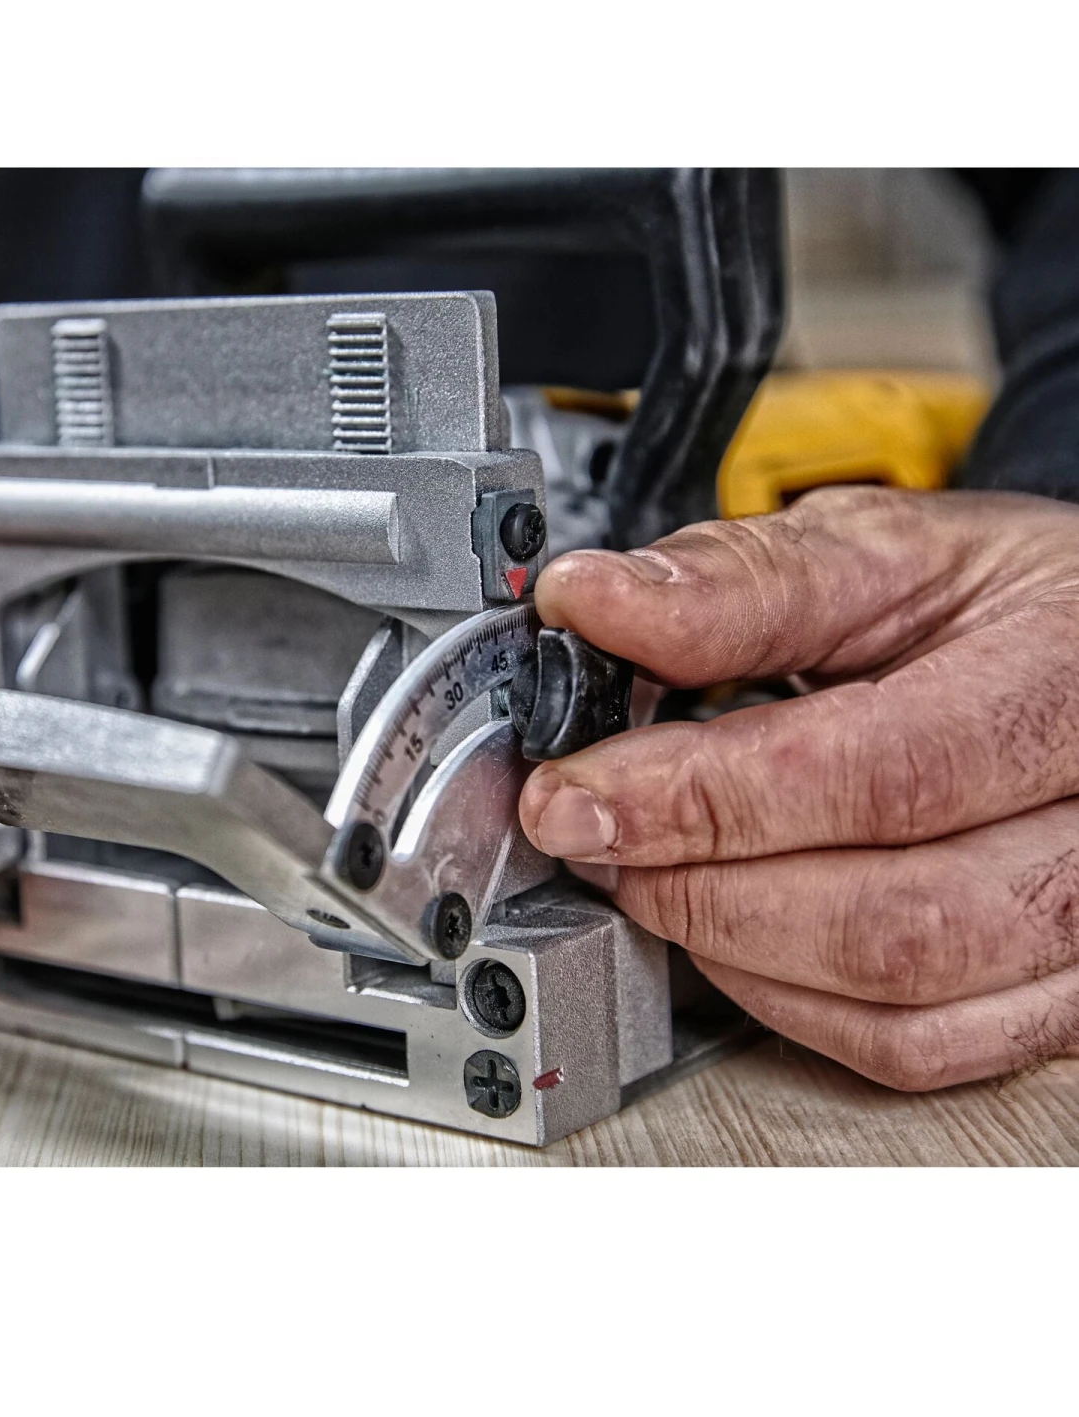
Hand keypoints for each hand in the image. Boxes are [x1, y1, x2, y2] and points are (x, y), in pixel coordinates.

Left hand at [519, 486, 1078, 1089]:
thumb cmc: (1010, 601)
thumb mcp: (885, 552)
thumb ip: (741, 584)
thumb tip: (593, 602)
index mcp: (1065, 686)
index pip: (874, 776)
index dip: (700, 799)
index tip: (573, 793)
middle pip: (888, 921)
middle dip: (697, 887)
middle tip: (595, 834)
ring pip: (899, 1007)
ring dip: (731, 950)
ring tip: (650, 871)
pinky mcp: (1060, 993)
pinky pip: (916, 1049)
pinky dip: (792, 1006)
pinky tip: (729, 935)